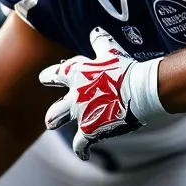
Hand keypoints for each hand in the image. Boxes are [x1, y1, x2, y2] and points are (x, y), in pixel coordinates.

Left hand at [38, 27, 166, 159]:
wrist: (140, 89)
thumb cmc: (127, 68)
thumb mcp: (111, 51)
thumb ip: (100, 42)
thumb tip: (95, 31)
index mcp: (75, 74)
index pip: (54, 74)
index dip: (49, 77)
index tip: (44, 78)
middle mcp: (74, 95)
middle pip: (55, 108)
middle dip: (53, 114)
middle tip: (51, 118)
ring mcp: (80, 114)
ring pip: (58, 122)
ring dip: (57, 124)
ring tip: (54, 127)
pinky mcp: (90, 130)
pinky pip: (80, 144)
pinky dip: (81, 150)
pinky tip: (82, 154)